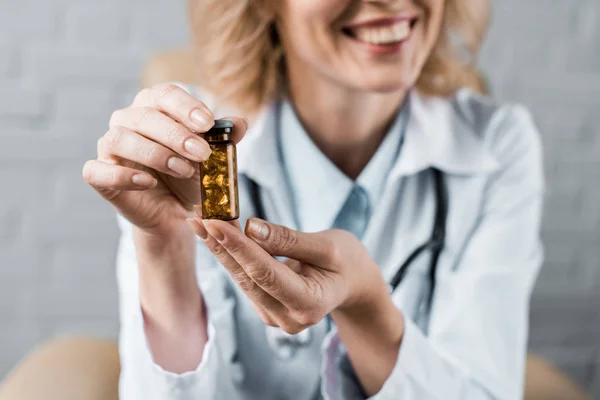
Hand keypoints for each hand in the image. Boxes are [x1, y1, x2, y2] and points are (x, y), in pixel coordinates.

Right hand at [82, 83, 247, 237]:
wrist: (176, 212)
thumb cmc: (190, 177)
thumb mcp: (213, 159)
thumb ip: (225, 140)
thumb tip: (241, 122)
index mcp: (154, 107)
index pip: (165, 94)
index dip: (185, 106)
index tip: (208, 123)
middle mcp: (127, 121)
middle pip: (144, 115)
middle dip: (176, 134)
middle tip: (202, 153)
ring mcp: (109, 148)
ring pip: (119, 138)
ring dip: (155, 153)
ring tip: (184, 169)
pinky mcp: (99, 175)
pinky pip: (96, 170)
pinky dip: (121, 175)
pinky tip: (148, 182)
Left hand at [186, 217, 389, 333]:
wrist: (352, 283)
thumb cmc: (346, 261)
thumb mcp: (327, 245)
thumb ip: (289, 239)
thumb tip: (251, 227)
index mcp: (310, 304)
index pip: (266, 273)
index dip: (238, 247)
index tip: (215, 222)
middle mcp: (289, 319)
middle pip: (248, 278)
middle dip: (221, 245)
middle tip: (198, 216)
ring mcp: (276, 318)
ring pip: (242, 279)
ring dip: (220, 248)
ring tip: (200, 219)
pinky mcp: (267, 309)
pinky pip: (245, 279)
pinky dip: (232, 255)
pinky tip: (216, 235)